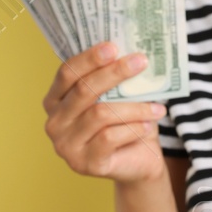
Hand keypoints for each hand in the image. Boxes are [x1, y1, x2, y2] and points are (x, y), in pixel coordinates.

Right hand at [42, 42, 168, 183]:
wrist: (138, 161)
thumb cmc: (125, 122)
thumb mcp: (118, 97)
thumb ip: (114, 78)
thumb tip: (131, 51)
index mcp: (56, 100)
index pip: (67, 73)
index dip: (89, 58)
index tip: (114, 47)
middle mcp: (55, 123)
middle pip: (83, 90)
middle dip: (115, 73)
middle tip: (141, 62)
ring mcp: (66, 146)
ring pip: (100, 114)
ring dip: (134, 107)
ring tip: (157, 107)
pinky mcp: (84, 164)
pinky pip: (109, 138)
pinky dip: (132, 128)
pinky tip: (148, 125)